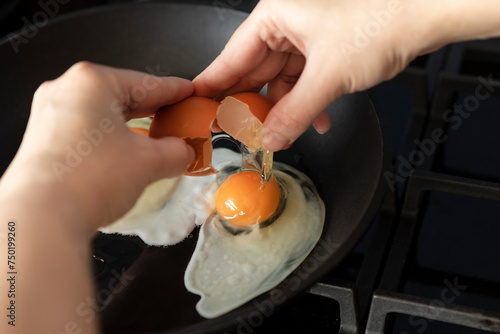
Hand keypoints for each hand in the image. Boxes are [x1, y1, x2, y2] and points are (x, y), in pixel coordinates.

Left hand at [1, 62, 194, 229]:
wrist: (44, 217)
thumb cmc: (86, 180)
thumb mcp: (149, 162)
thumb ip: (176, 151)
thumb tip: (184, 152)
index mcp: (92, 82)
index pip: (147, 83)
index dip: (175, 90)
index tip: (187, 92)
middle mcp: (66, 91)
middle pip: (124, 96)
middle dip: (154, 111)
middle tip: (177, 119)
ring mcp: (51, 115)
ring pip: (104, 114)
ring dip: (133, 128)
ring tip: (155, 141)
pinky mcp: (45, 139)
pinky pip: (88, 130)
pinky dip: (111, 140)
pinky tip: (126, 154)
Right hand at [194, 0, 499, 150]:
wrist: (426, 13)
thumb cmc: (381, 22)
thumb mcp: (327, 76)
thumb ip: (294, 114)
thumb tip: (270, 139)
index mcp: (275, 16)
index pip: (232, 57)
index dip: (215, 86)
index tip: (199, 108)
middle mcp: (286, 23)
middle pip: (255, 71)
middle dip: (252, 105)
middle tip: (239, 132)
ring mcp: (306, 37)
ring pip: (281, 81)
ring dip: (283, 110)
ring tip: (279, 135)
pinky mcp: (324, 49)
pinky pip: (304, 82)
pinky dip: (306, 103)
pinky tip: (316, 122)